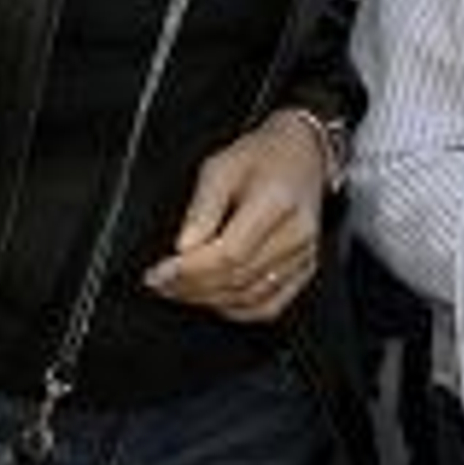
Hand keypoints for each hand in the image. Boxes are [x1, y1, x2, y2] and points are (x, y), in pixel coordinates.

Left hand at [145, 115, 324, 323]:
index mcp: (277, 201)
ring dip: (208, 299)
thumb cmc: (262, 156)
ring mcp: (304, 255)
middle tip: (160, 283)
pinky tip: (211, 298)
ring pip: (250, 297)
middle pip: (237, 278)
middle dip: (191, 286)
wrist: (301, 154)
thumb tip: (183, 247)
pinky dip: (235, 310)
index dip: (189, 269)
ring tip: (178, 290)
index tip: (158, 272)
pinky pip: (268, 306)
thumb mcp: (221, 166)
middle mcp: (296, 234)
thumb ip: (201, 207)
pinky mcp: (304, 270)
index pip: (230, 253)